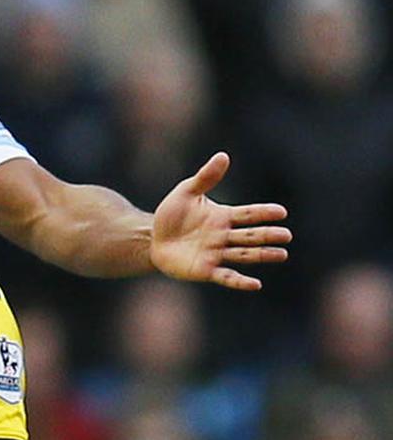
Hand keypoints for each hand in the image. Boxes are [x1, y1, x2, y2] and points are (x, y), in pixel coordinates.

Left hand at [151, 152, 290, 290]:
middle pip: (251, 236)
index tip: (281, 212)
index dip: (263, 213)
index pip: (248, 214)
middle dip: (268, 235)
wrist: (152, 239)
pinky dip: (240, 282)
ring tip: (281, 254)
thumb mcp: (186, 192)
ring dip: (262, 255)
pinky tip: (256, 284)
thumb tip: (223, 156)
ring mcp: (216, 254)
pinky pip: (226, 276)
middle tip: (286, 235)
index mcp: (223, 216)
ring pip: (244, 254)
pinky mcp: (206, 270)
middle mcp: (224, 236)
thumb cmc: (171, 215)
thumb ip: (205, 177)